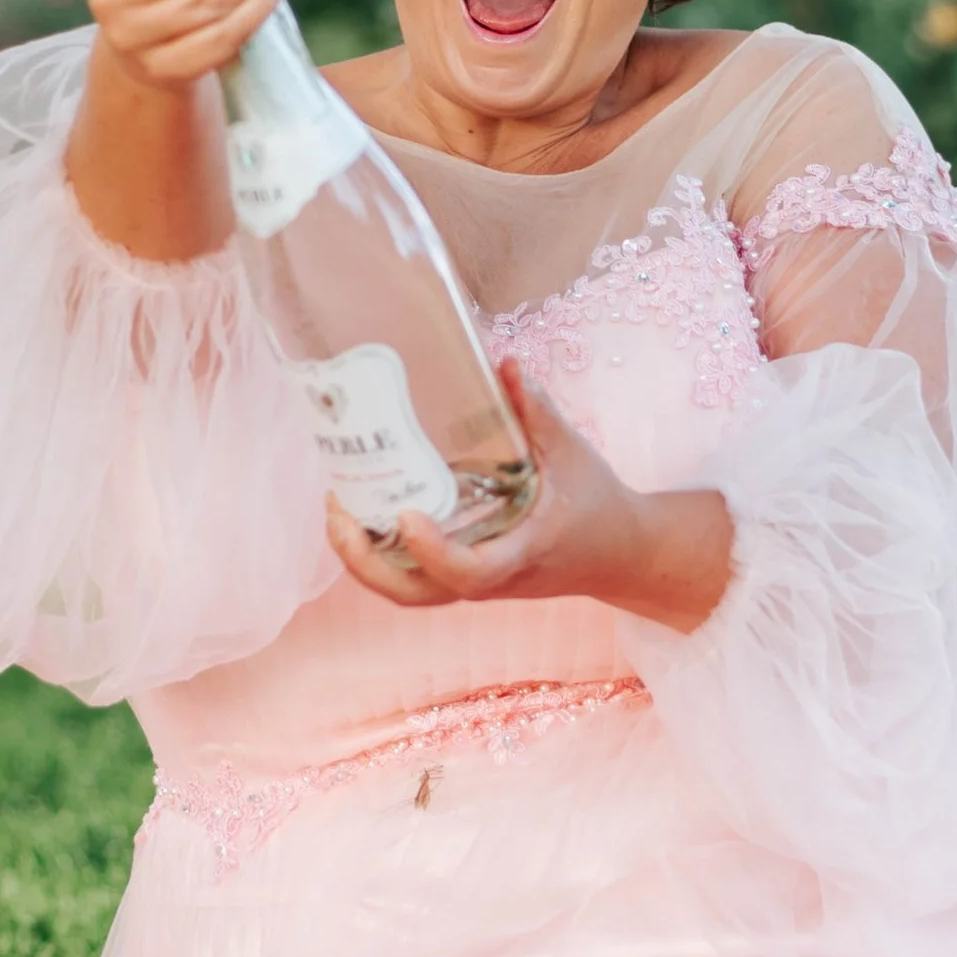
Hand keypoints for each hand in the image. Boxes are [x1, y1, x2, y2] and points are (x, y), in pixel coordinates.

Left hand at [325, 365, 732, 635]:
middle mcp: (490, 578)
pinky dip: (380, 556)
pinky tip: (362, 513)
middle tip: (338, 511)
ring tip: (338, 511)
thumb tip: (505, 362)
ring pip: (406, 592)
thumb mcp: (574, 453)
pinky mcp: (465, 575)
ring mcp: (473, 584)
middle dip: (365, 562)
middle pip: (413, 594)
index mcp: (520, 553)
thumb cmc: (598, 505)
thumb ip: (539, 411)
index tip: (407, 516)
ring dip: (363, 560)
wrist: (619, 555)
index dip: (432, 551)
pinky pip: (412, 578)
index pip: (468, 572)